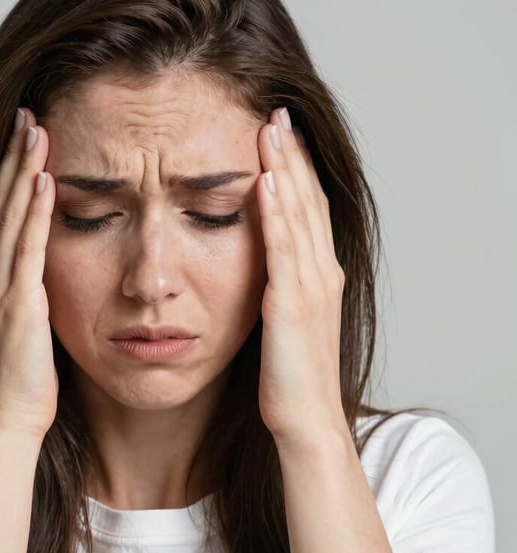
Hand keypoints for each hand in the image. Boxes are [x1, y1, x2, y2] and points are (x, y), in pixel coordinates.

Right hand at [0, 107, 57, 437]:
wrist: (7, 421)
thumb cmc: (19, 379)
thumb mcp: (17, 325)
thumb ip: (25, 291)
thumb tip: (44, 269)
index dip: (4, 174)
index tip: (19, 139)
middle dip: (12, 158)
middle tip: (25, 116)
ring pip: (9, 216)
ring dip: (22, 170)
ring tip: (35, 130)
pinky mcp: (18, 303)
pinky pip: (27, 248)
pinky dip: (33, 211)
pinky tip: (43, 180)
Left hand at [255, 107, 346, 446]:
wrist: (306, 420)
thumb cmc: (292, 375)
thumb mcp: (286, 319)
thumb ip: (280, 284)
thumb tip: (262, 261)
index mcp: (318, 275)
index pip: (308, 209)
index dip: (296, 169)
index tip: (278, 135)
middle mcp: (321, 273)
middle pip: (307, 202)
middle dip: (291, 156)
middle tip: (276, 114)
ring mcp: (309, 287)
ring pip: (299, 216)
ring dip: (285, 171)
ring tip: (270, 132)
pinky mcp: (292, 306)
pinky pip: (283, 251)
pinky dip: (277, 215)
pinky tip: (267, 184)